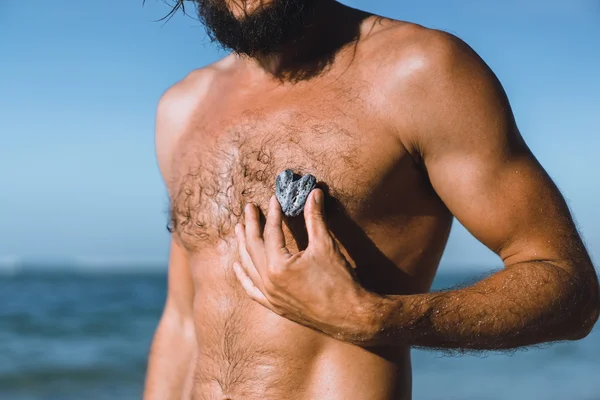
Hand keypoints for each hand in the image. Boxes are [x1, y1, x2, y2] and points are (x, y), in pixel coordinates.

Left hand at [233, 189, 377, 343]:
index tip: (274, 198)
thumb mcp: (326, 245)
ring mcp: (270, 296)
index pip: (271, 232)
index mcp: (278, 266)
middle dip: (251, 225)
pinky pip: (252, 290)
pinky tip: (238, 267)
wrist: (350, 316)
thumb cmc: (340, 281)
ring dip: (243, 246)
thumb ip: (315, 218)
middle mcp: (268, 282)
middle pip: (253, 247)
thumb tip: (314, 192)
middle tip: (249, 208)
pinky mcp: (276, 307)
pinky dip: (244, 277)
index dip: (273, 213)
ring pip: (249, 267)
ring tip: (238, 230)